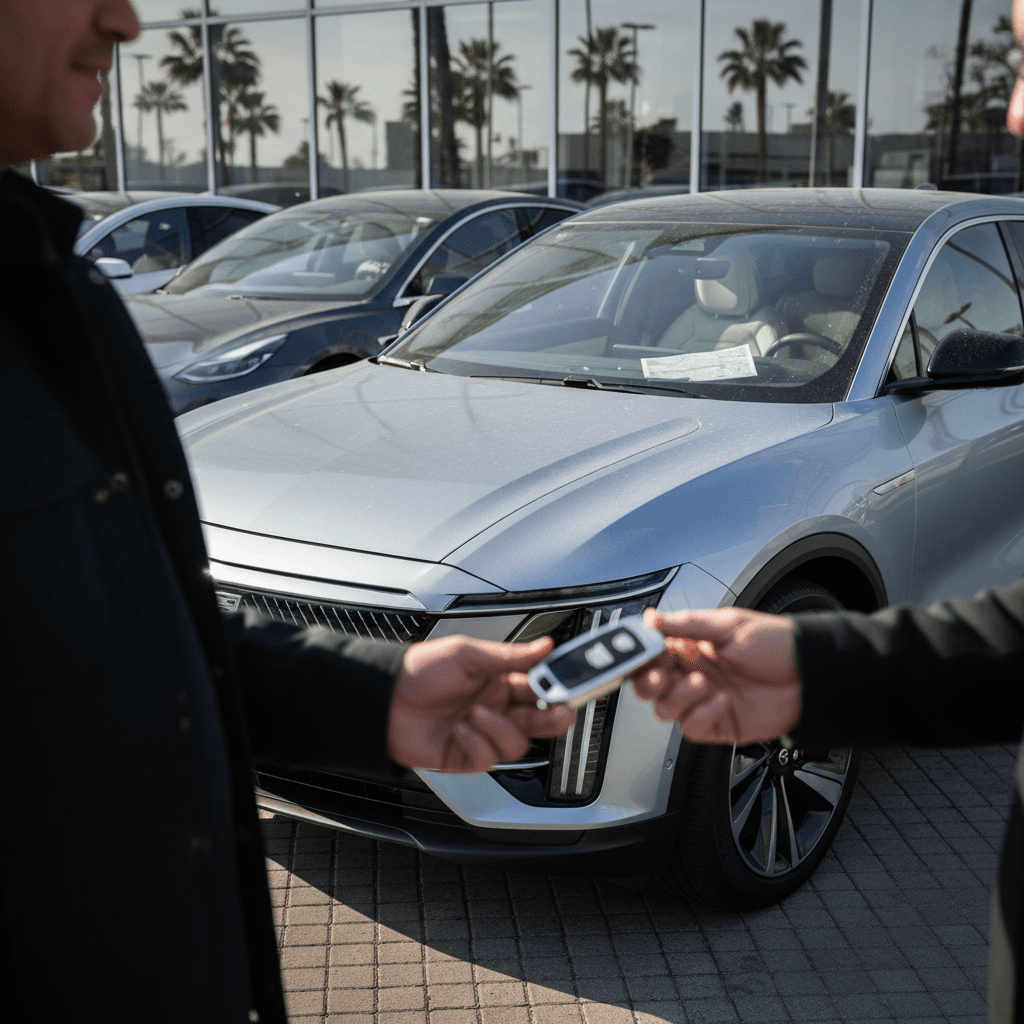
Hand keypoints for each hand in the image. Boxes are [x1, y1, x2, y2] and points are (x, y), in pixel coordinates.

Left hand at [388, 634, 574, 771]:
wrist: (382, 700)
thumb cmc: (418, 671)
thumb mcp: (466, 654)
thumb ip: (509, 655)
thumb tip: (544, 646)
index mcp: (498, 680)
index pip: (539, 687)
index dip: (556, 688)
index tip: (568, 686)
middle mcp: (493, 707)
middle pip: (537, 720)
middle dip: (552, 717)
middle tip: (559, 712)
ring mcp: (481, 733)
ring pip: (516, 743)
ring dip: (500, 728)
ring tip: (477, 713)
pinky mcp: (465, 756)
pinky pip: (488, 758)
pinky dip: (477, 744)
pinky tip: (460, 730)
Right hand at [629, 607, 800, 744]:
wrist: (811, 675)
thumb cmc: (777, 645)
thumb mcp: (728, 625)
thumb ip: (685, 624)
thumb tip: (650, 618)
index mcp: (691, 647)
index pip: (650, 655)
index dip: (639, 657)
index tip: (640, 654)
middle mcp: (692, 674)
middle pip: (649, 687)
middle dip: (647, 683)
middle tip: (658, 676)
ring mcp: (704, 701)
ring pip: (665, 709)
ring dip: (679, 697)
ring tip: (703, 683)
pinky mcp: (718, 724)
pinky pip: (691, 728)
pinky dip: (701, 715)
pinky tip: (722, 701)